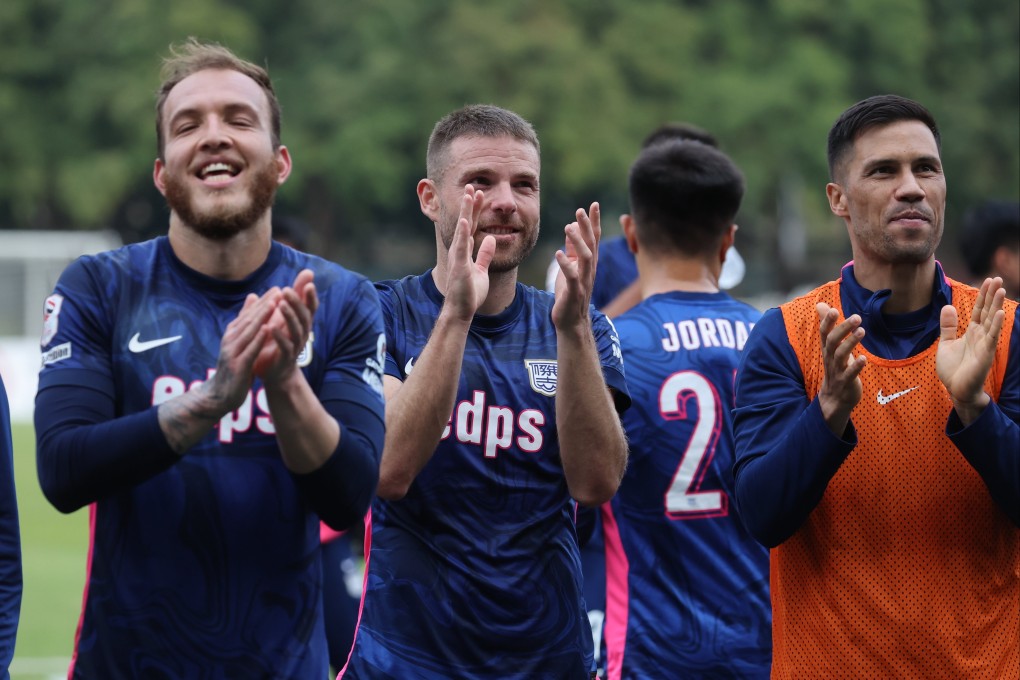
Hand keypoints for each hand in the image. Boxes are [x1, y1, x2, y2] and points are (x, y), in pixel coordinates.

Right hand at [208, 289, 279, 410]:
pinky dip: (258, 338)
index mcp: (233, 334)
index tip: (278, 289)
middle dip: (264, 304)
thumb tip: (252, 298)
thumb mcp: (239, 344)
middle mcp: (231, 340)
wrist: (219, 395)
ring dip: (261, 317)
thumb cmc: (234, 367)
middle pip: (249, 319)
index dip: (263, 301)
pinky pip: (249, 349)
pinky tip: (267, 329)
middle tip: (279, 291)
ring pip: (249, 331)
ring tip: (274, 304)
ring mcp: (232, 352)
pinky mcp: (237, 365)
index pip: (249, 314)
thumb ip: (246, 323)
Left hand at [256, 269, 318, 384]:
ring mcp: (296, 345)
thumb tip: (305, 273)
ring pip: (296, 329)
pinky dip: (279, 336)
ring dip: (289, 316)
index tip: (309, 281)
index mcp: (301, 323)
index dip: (310, 295)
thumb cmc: (281, 341)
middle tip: (287, 290)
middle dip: (297, 302)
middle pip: (304, 315)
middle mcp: (302, 333)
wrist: (277, 373)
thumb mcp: (287, 317)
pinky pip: (285, 346)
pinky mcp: (286, 357)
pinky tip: (272, 326)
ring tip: (281, 304)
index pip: (310, 306)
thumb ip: (292, 297)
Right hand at [443, 185, 493, 321]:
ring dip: (466, 211)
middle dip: (470, 204)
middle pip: (466, 222)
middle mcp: (459, 250)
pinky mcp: (459, 265)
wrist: (461, 310)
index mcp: (465, 250)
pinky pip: (462, 246)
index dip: (476, 209)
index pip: (472, 225)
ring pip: (463, 229)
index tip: (480, 193)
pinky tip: (466, 220)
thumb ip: (484, 254)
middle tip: (472, 185)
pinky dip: (463, 233)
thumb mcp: (481, 269)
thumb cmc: (469, 293)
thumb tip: (491, 238)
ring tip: (469, 194)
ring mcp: (458, 257)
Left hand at [553, 202, 599, 329]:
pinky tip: (558, 253)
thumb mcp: (570, 268)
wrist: (571, 322)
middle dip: (587, 227)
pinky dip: (566, 264)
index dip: (594, 222)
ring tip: (567, 227)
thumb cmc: (570, 294)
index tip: (593, 204)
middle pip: (592, 245)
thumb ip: (572, 250)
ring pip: (586, 258)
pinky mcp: (574, 293)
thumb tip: (571, 227)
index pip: (594, 239)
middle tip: (580, 211)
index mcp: (589, 264)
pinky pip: (572, 277)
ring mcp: (583, 282)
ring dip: (578, 242)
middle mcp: (590, 270)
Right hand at [816, 302, 866, 434]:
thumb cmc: (835, 367)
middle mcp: (830, 358)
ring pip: (841, 356)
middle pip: (832, 341)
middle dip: (843, 329)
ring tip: (861, 331)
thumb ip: (827, 325)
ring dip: (851, 343)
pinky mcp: (846, 383)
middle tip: (856, 317)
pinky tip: (864, 358)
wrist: (835, 398)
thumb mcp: (830, 346)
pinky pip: (850, 374)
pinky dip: (856, 366)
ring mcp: (837, 370)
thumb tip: (820, 304)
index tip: (833, 309)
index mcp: (827, 348)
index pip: (824, 332)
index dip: (827, 321)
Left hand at [936, 276, 1005, 423]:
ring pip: (992, 320)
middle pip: (988, 310)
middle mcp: (980, 335)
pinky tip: (1000, 312)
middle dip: (992, 295)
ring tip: (1001, 289)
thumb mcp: (945, 343)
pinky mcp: (986, 353)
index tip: (988, 280)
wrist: (956, 389)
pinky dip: (996, 324)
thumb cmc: (953, 368)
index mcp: (972, 331)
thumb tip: (948, 306)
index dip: (983, 295)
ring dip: (997, 305)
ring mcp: (984, 343)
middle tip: (998, 278)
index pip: (979, 309)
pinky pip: (992, 336)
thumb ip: (948, 326)